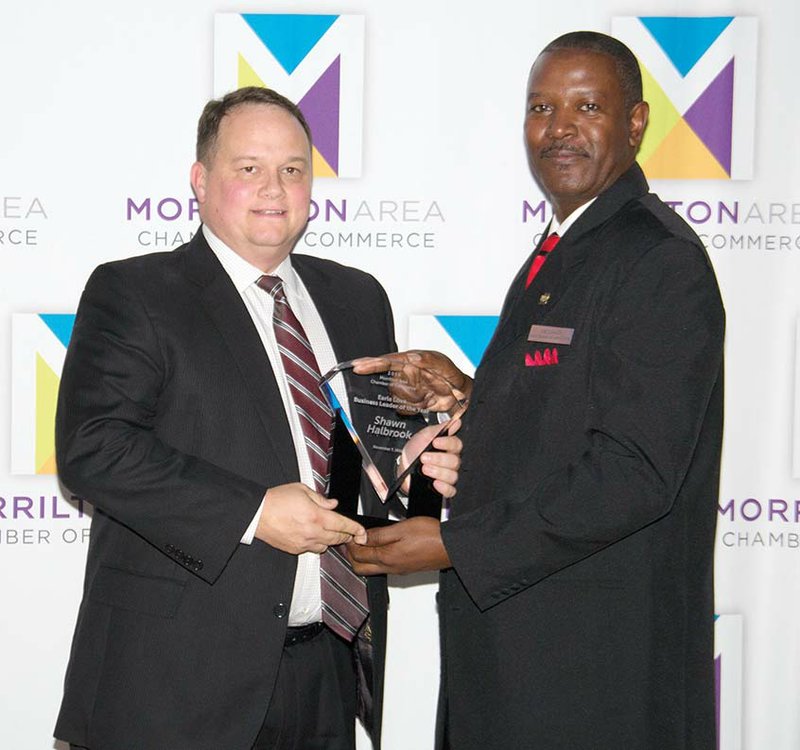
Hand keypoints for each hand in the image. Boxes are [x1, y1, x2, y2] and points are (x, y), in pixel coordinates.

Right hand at [255, 482, 366, 553]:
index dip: (356, 530)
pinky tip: (313, 535)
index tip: (362, 533)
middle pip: (338, 538)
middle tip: (349, 532)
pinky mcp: (295, 549)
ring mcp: (303, 543)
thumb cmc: (277, 500)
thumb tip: (333, 504)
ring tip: (329, 532)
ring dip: (331, 540)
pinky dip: (317, 544)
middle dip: (346, 535)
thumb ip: (321, 499)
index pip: (344, 525)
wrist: (257, 513)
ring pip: (326, 546)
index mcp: (316, 516)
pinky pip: (312, 550)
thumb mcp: (302, 490)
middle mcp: (312, 532)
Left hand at [346, 517, 450, 574]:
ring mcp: (398, 570)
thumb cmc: (430, 536)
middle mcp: (391, 567)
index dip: (349, 544)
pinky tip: (379, 547)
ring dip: (362, 557)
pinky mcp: (406, 568)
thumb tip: (361, 537)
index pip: (358, 555)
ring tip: (361, 542)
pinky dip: (375, 558)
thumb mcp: (402, 529)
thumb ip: (380, 534)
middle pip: (361, 568)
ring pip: (371, 568)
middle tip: (348, 541)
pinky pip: (383, 567)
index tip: (346, 534)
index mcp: (387, 557)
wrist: (451, 547)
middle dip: (351, 555)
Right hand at [352, 350, 472, 412]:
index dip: (371, 364)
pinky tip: (424, 404)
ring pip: (395, 398)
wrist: (462, 395)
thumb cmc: (452, 376)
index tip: (358, 367)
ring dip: (410, 400)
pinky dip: (412, 408)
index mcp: (410, 360)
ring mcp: (407, 388)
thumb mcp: (444, 365)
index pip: (387, 361)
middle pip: (389, 384)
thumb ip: (429, 360)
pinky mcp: (410, 402)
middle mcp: (406, 374)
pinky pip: (402, 408)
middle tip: (419, 392)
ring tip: (427, 397)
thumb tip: (413, 357)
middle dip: (402, 390)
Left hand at [400, 419, 461, 497]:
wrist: (401, 466)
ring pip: (453, 476)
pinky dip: (444, 487)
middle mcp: (449, 461)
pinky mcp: (442, 488)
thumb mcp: (423, 435)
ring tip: (424, 469)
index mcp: (447, 447)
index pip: (456, 444)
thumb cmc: (413, 450)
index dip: (447, 443)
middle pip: (455, 461)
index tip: (435, 442)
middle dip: (438, 459)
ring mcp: (446, 475)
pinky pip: (450, 490)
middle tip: (424, 457)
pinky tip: (435, 482)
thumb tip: (456, 422)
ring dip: (438, 472)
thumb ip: (439, 429)